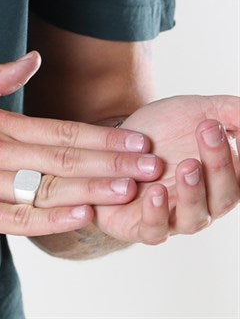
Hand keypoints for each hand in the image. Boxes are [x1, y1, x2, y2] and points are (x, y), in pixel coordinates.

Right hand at [0, 52, 162, 238]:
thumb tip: (33, 57)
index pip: (59, 130)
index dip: (102, 137)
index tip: (137, 141)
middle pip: (63, 156)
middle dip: (112, 161)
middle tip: (153, 164)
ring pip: (46, 186)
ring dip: (93, 187)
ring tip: (132, 190)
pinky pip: (16, 215)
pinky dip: (51, 215)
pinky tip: (79, 214)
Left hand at [93, 94, 239, 243]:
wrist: (116, 143)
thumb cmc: (165, 129)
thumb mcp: (198, 111)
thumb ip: (231, 112)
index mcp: (222, 178)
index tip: (234, 131)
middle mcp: (204, 203)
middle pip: (223, 195)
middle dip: (219, 163)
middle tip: (208, 131)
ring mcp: (175, 217)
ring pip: (193, 218)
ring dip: (193, 193)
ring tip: (188, 166)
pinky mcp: (141, 226)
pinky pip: (154, 231)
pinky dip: (157, 215)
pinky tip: (155, 191)